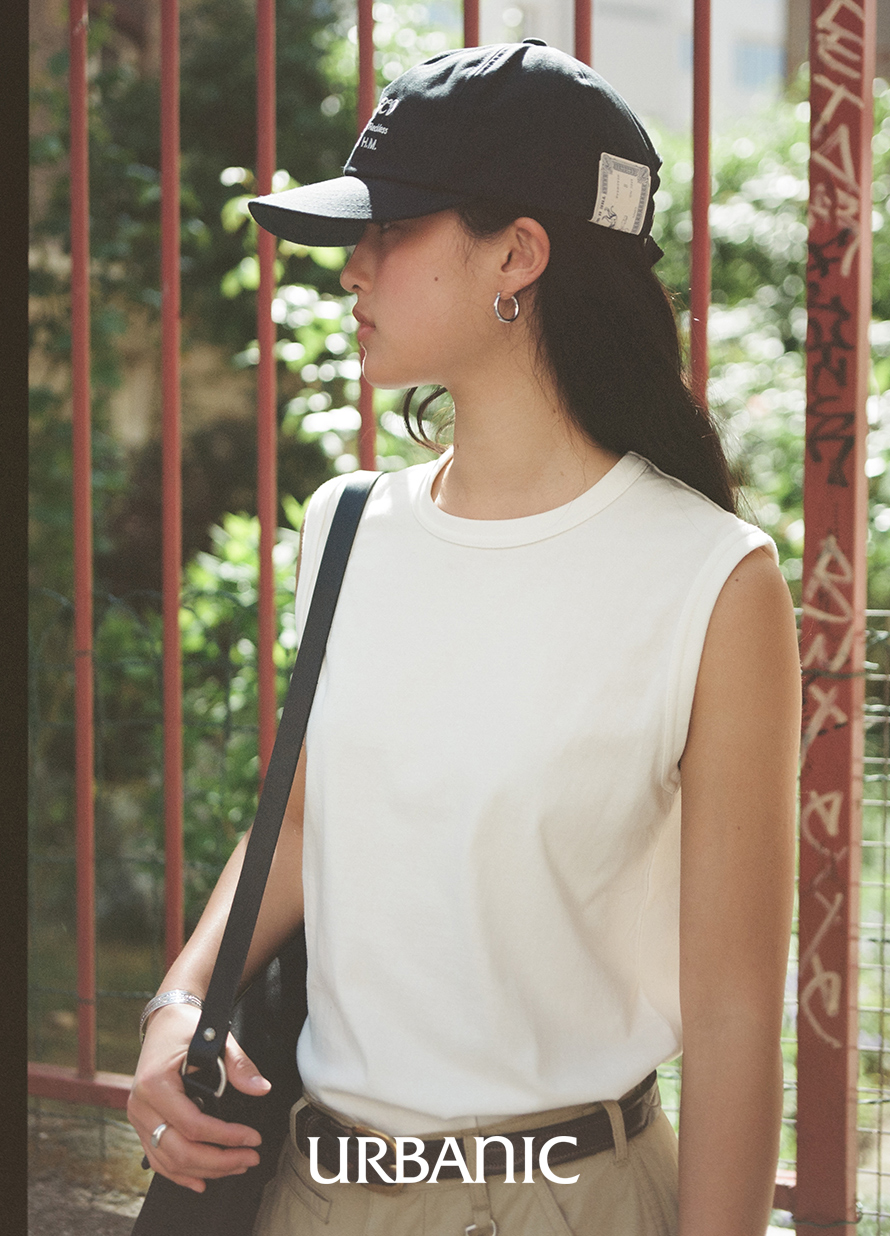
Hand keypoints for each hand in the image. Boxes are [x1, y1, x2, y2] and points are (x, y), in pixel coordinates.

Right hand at [128, 1002, 271, 1191]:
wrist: (164, 1021)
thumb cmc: (187, 1027)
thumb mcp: (216, 1038)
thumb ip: (239, 1064)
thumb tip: (261, 1088)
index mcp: (156, 1084)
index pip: (193, 1125)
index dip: (226, 1137)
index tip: (252, 1139)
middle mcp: (141, 1105)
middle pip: (179, 1151)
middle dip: (219, 1162)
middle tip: (249, 1159)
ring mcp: (139, 1118)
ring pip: (169, 1161)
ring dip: (205, 1170)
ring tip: (236, 1167)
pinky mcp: (142, 1124)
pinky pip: (158, 1158)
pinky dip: (180, 1174)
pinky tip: (202, 1180)